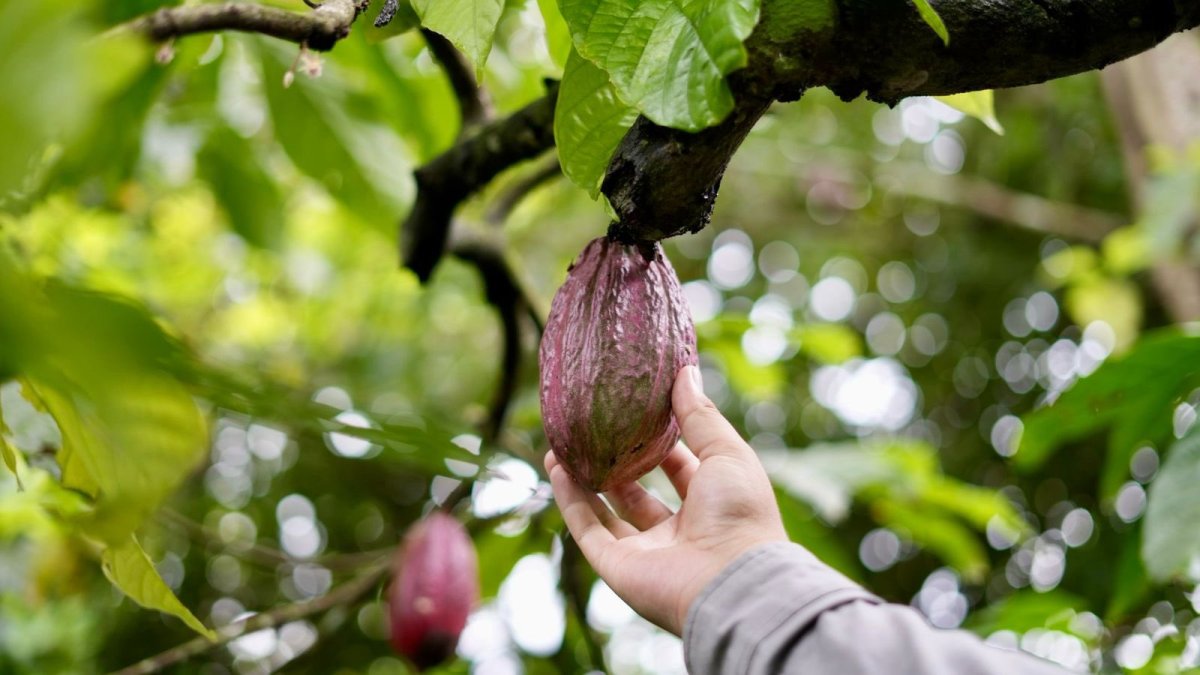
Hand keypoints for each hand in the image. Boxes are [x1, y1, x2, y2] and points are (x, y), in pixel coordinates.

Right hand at [545, 365, 788, 635]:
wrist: (732, 582)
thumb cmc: (741, 516)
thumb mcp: (727, 453)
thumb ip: (701, 415)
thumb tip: (686, 371)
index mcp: (710, 506)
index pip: (679, 468)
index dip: (658, 439)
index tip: (635, 408)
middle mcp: (677, 531)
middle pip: (638, 493)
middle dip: (615, 462)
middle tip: (592, 428)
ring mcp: (645, 552)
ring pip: (605, 512)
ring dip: (583, 479)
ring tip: (561, 443)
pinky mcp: (616, 567)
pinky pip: (587, 529)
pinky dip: (570, 499)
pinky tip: (555, 467)